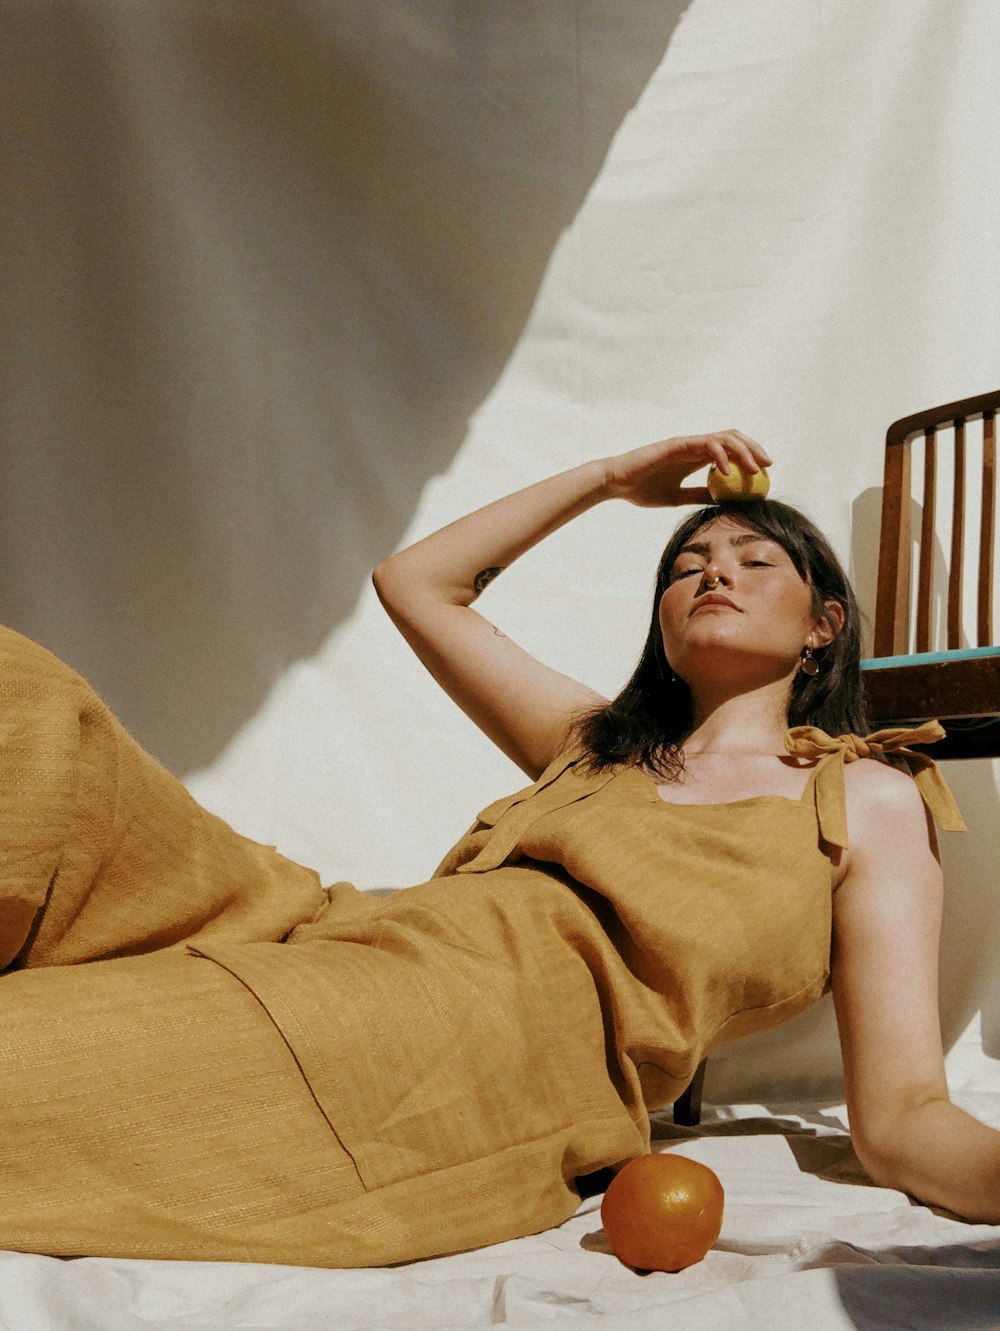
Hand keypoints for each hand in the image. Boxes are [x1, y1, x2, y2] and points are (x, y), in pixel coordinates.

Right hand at [602, 431, 772, 507]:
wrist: (618, 483)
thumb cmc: (642, 490)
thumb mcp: (677, 497)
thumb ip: (699, 495)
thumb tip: (723, 502)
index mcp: (695, 456)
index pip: (729, 450)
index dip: (749, 457)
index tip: (763, 473)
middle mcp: (694, 446)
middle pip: (732, 439)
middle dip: (754, 449)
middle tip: (767, 467)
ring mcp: (687, 443)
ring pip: (724, 438)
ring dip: (743, 451)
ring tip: (754, 469)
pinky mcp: (678, 444)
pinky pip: (705, 445)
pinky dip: (720, 456)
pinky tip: (727, 472)